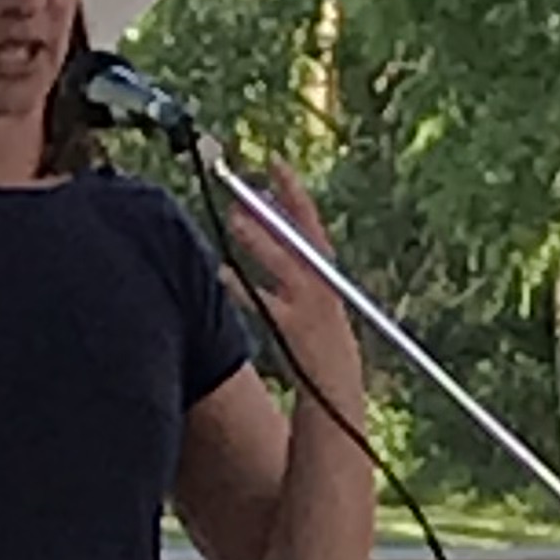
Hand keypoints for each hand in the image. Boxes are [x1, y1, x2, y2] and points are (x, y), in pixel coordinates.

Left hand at [225, 167, 364, 409]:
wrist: (337, 396)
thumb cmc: (317, 349)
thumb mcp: (312, 304)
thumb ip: (290, 271)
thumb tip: (259, 232)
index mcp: (328, 275)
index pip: (311, 224)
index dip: (293, 192)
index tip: (276, 163)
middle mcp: (324, 286)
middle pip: (297, 238)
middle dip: (272, 210)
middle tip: (243, 187)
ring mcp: (312, 307)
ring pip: (284, 265)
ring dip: (259, 241)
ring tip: (234, 218)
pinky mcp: (296, 331)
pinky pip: (265, 305)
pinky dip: (243, 289)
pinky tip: (223, 275)